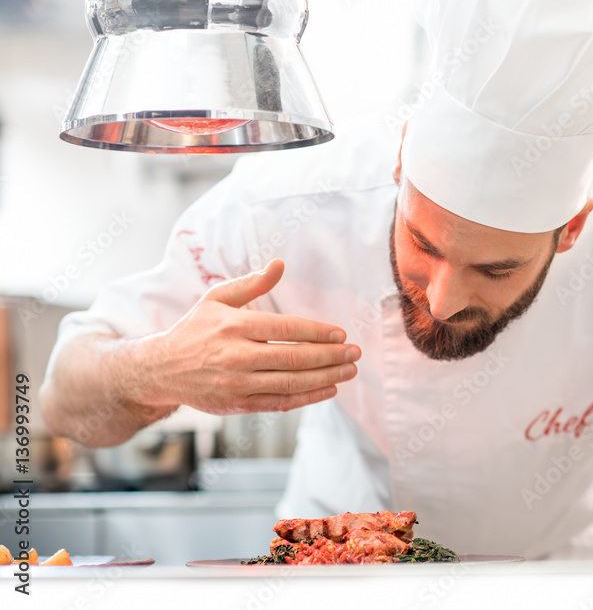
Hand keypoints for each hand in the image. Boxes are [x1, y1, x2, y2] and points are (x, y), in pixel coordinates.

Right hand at [134, 259, 360, 414]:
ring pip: (291, 382)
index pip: (286, 328)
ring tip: (349, 370)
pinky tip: (329, 389)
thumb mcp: (217, 299)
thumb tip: (280, 264)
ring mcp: (237, 383)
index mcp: (234, 325)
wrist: (161, 369)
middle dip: (330, 356)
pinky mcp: (238, 404)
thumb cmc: (195, 330)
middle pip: (294, 357)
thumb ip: (251, 284)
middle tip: (355, 353)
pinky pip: (280, 403)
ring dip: (326, 377)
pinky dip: (308, 398)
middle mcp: (236, 355)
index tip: (340, 334)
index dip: (317, 332)